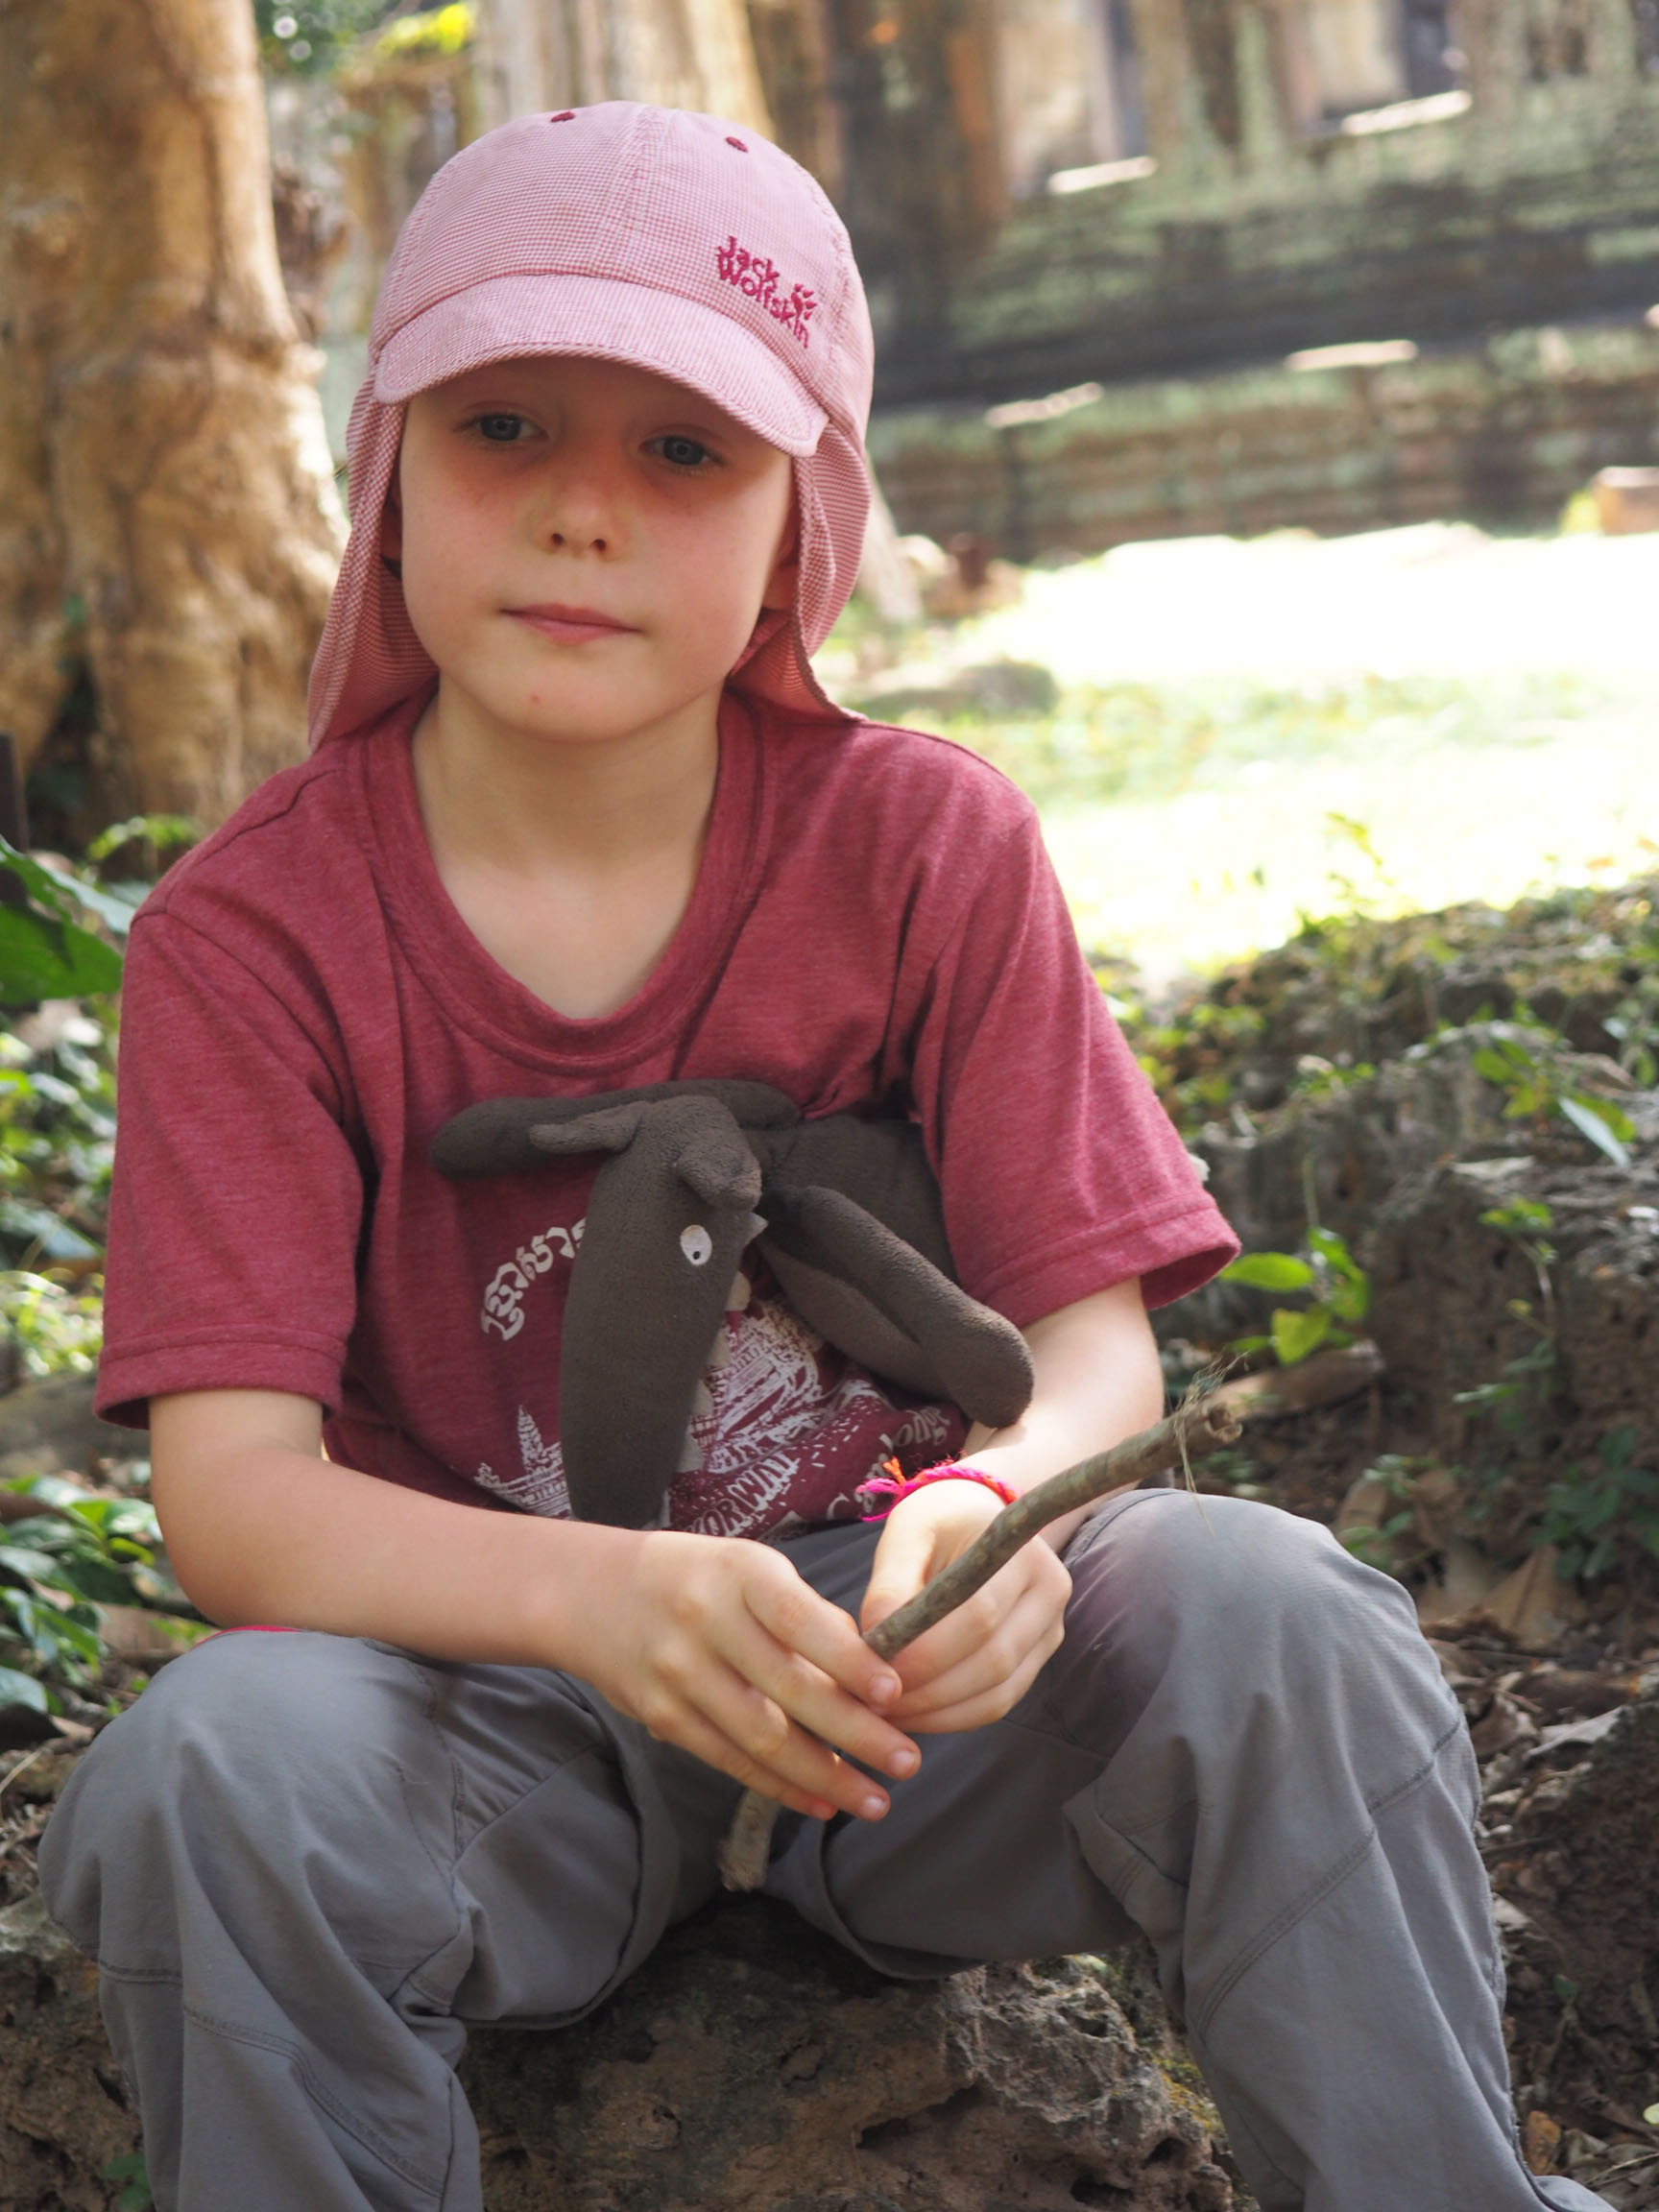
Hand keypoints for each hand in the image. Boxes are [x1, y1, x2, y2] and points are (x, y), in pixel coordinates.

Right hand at [574, 1528, 920, 1822]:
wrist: (592, 1593)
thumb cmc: (696, 1577)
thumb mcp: (750, 1569)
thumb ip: (805, 1615)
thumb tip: (872, 1672)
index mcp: (740, 1574)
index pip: (802, 1620)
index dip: (851, 1660)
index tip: (896, 1694)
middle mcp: (707, 1622)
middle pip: (789, 1690)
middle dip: (856, 1734)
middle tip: (907, 1762)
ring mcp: (680, 1673)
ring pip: (762, 1738)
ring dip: (825, 1776)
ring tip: (876, 1799)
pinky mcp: (662, 1717)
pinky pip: (730, 1760)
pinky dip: (780, 1786)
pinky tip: (821, 1800)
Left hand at [859, 1480, 1070, 1731]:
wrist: (975, 1518)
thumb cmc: (936, 1522)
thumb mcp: (906, 1535)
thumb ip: (890, 1587)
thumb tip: (875, 1647)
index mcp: (1023, 1552)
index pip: (979, 1616)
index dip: (928, 1653)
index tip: (878, 1673)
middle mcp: (1050, 1593)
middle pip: (993, 1662)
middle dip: (929, 1691)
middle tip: (876, 1703)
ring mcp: (1051, 1631)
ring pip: (999, 1693)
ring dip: (939, 1713)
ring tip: (889, 1714)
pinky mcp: (1038, 1660)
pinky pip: (999, 1702)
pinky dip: (955, 1717)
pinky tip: (916, 1714)